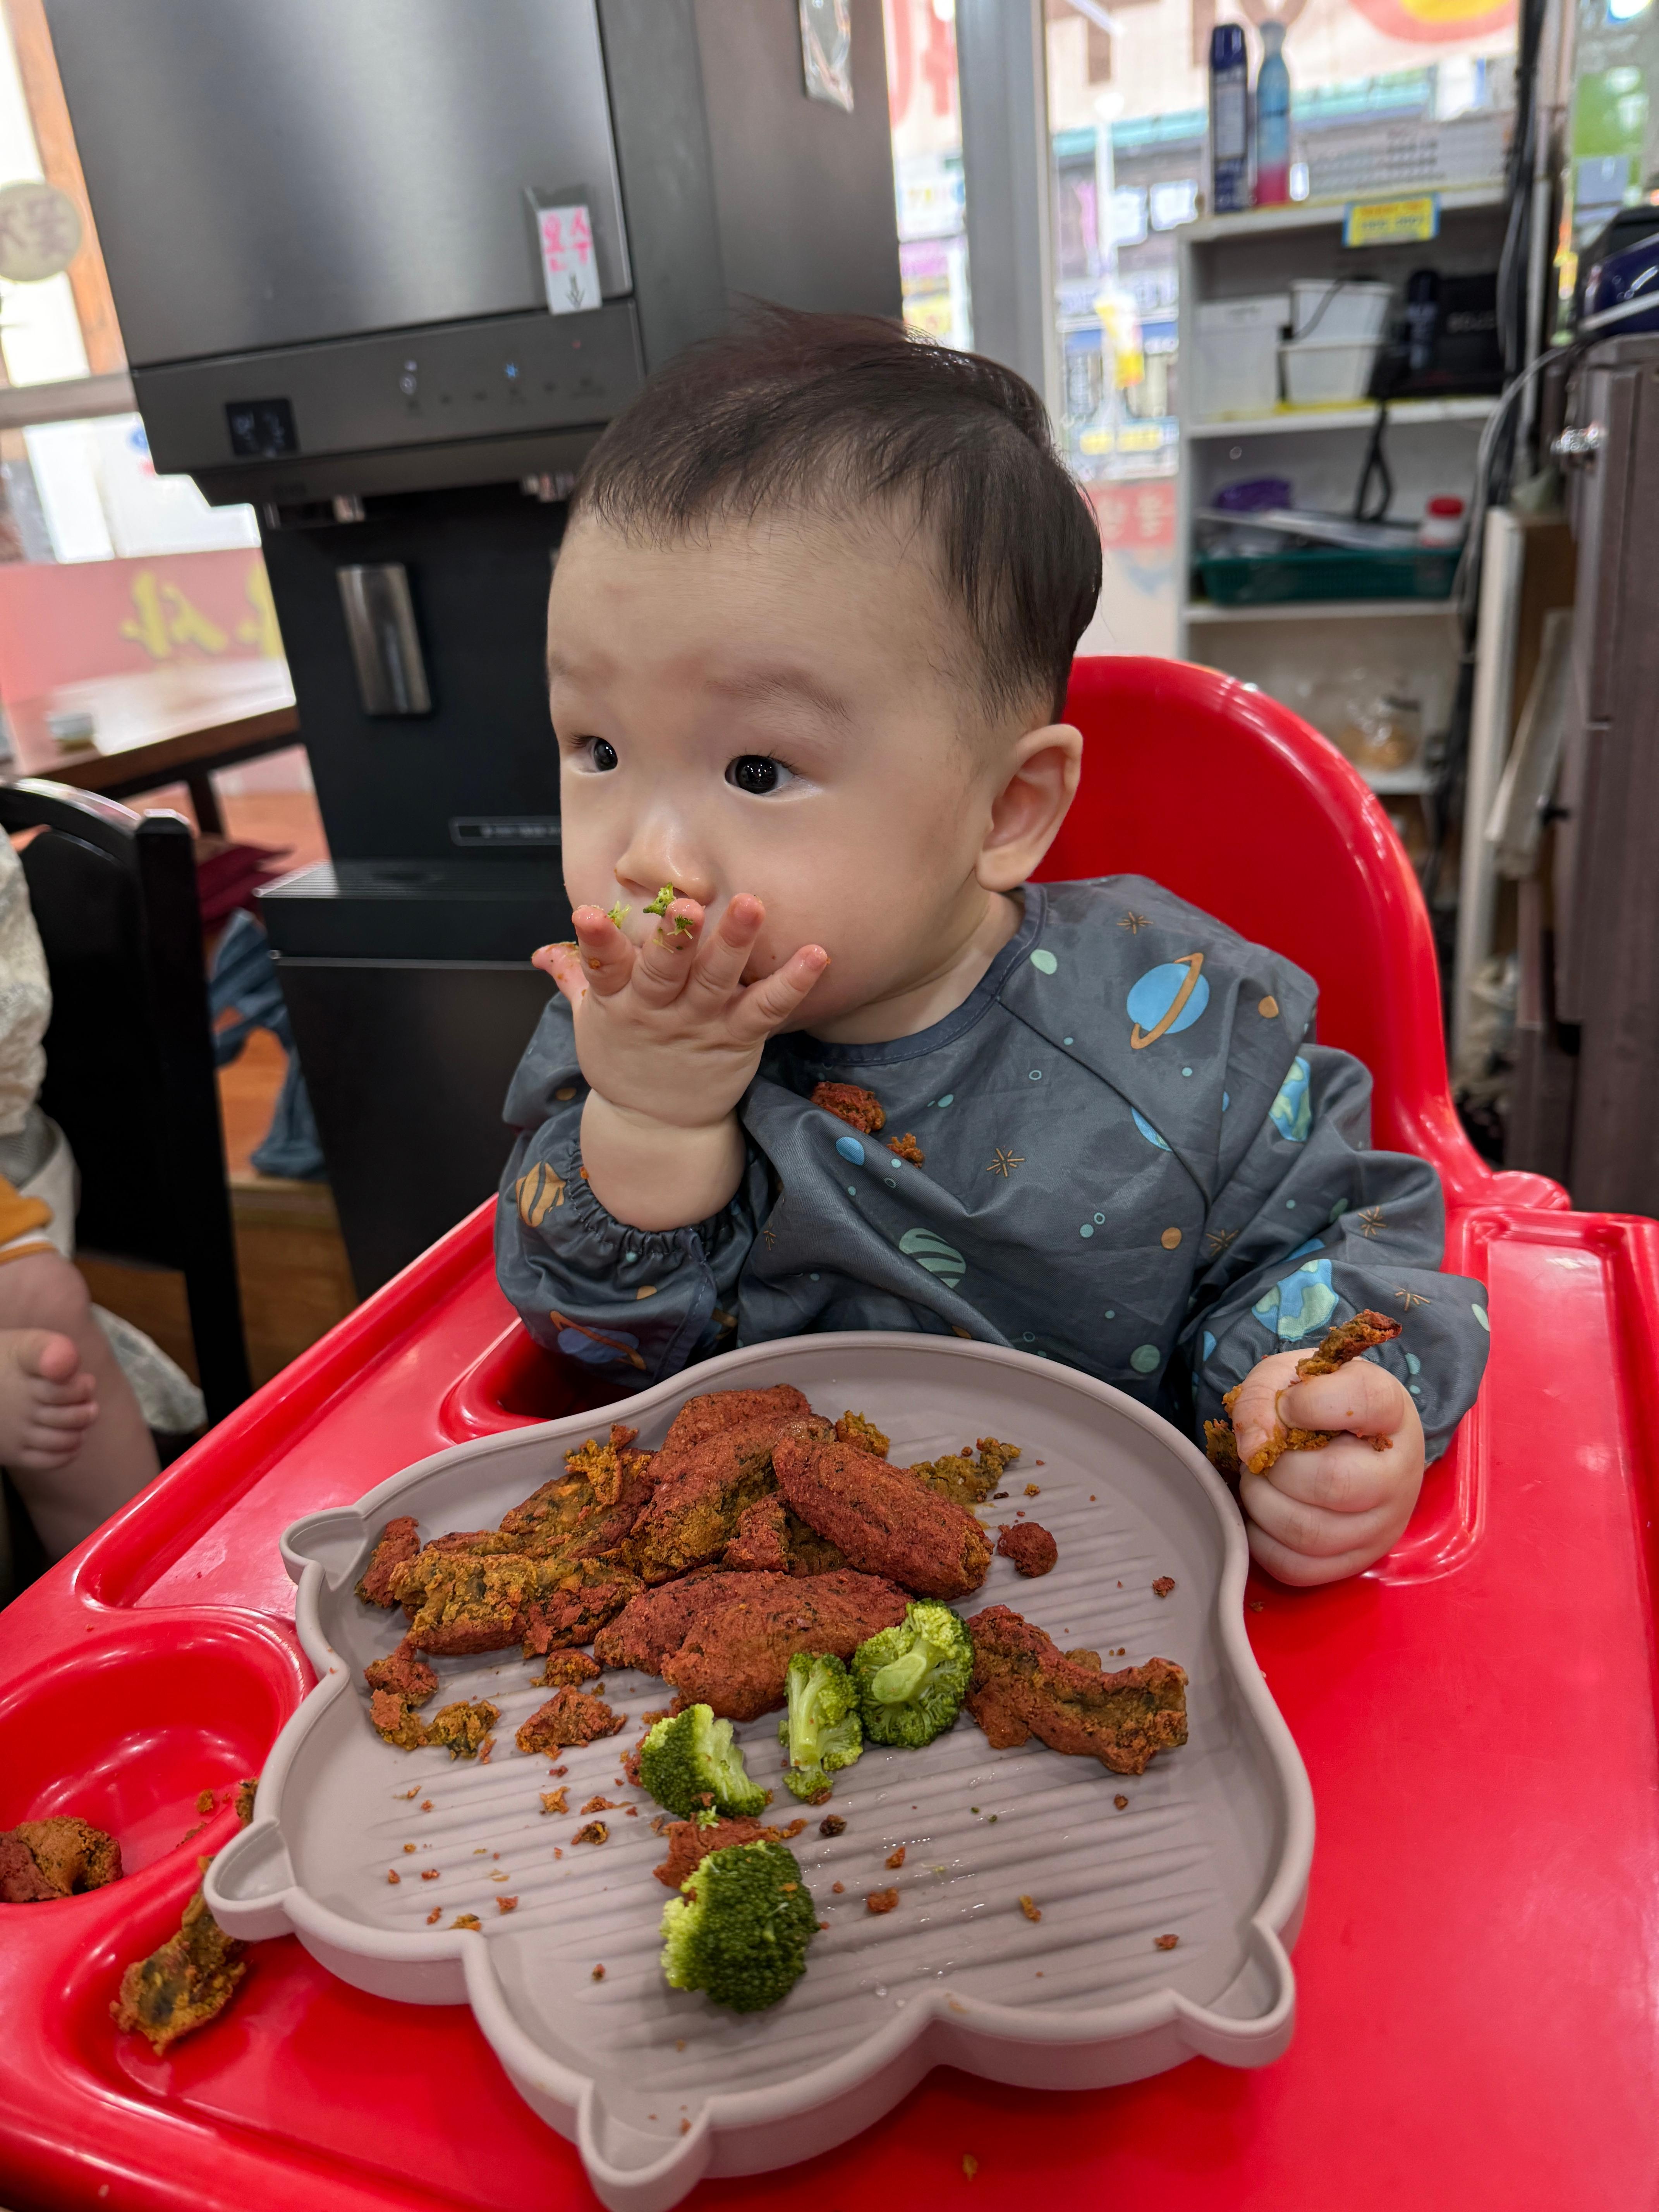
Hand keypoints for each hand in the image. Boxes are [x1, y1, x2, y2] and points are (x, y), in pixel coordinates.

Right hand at [532, 893, 827, 1230]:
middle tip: (686, 904)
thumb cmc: (626, 1059)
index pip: (603, 966)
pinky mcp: (738, 1039)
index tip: (588, 913)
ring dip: (734, 942)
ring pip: (717, 980)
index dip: (595, 941)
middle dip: (675, 938)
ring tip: (752, 905)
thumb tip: (542, 950)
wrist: (656, 1127)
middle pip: (664, 971)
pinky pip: (767, 1009)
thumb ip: (575, 977)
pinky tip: (816, 955)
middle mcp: (659, 1011)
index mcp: (619, 1001)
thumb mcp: (592, 1021)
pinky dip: (793, 983)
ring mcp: (701, 1025)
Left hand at [1228, 1348, 1423, 1586]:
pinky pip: (1297, 1567)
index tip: (1288, 1403)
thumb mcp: (1287, 1376)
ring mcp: (1383, 1524)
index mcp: (1391, 1410)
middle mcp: (1399, 1473)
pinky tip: (1264, 1512)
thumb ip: (1263, 1395)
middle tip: (1264, 1453)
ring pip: (1309, 1532)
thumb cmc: (1314, 1404)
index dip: (1310, 1402)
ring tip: (1262, 1480)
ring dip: (1262, 1502)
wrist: (1349, 1440)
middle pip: (1332, 1481)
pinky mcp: (1357, 1561)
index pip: (1365, 1400)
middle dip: (1275, 1465)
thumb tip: (1253, 1447)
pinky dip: (1262, 1540)